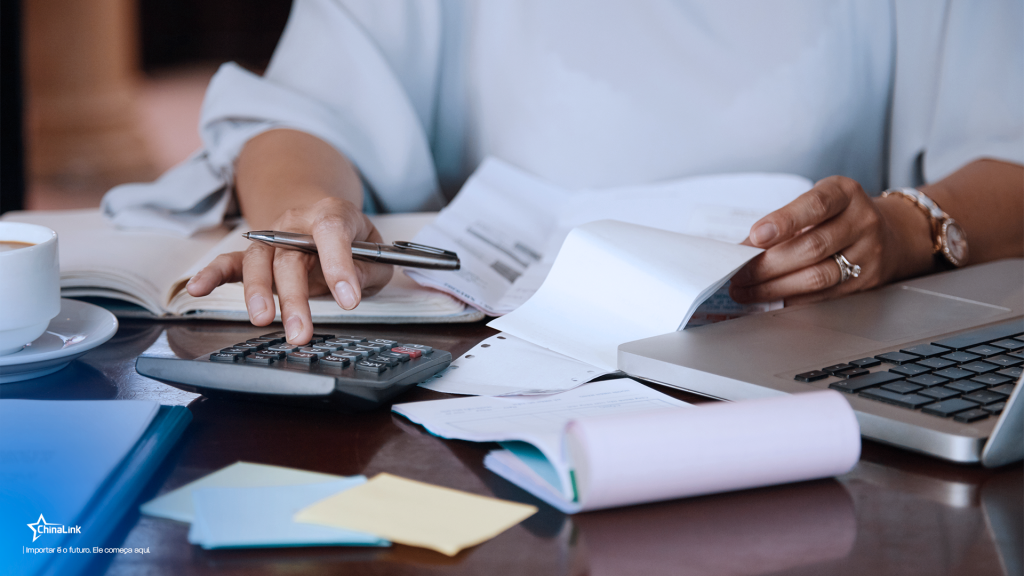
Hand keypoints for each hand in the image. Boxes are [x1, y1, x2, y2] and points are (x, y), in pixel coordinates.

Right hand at [185, 197, 393, 343]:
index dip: (339, 264)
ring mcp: (271, 238)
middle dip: (295, 296)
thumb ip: (368, 269)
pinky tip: (197, 288)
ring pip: (259, 262)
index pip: (332, 232)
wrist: (325, 221)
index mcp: (332, 214)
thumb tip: (350, 288)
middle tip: (301, 331)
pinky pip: (229, 263)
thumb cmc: (354, 242)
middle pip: (290, 256)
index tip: (348, 300)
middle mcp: (296, 223)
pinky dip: (211, 274)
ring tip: (263, 320)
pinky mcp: (254, 255)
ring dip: (258, 293)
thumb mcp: (376, 254)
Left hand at [728, 176, 932, 305]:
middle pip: (812, 247)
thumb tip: (742, 250)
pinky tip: (770, 299)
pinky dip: (792, 300)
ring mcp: (868, 254)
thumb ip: (783, 221)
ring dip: (775, 287)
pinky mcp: (866, 282)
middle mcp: (862, 221)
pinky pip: (824, 295)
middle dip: (768, 264)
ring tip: (746, 291)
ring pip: (818, 276)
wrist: (891, 234)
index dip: (784, 221)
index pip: (815, 205)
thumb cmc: (839, 216)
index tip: (756, 235)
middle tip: (738, 274)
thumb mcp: (816, 204)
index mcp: (845, 193)